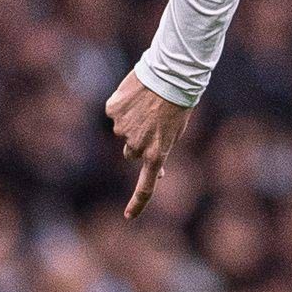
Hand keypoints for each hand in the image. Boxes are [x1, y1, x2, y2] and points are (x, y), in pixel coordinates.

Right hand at [105, 67, 193, 218]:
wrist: (171, 74)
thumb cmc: (178, 103)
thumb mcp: (175, 133)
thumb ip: (161, 152)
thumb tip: (159, 173)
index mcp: (157, 153)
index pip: (146, 186)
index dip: (138, 203)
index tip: (129, 217)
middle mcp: (136, 145)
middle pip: (130, 153)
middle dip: (137, 143)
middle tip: (151, 123)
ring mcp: (122, 129)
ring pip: (122, 132)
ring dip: (131, 122)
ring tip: (148, 104)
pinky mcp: (113, 110)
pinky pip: (115, 112)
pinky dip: (123, 105)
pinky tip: (136, 95)